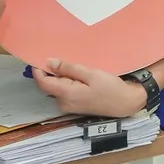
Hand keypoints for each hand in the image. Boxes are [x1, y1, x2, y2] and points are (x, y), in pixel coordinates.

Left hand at [33, 58, 148, 116]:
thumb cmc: (110, 87)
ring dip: (60, 77)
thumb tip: (48, 62)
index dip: (38, 70)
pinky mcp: (73, 106)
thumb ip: (68, 68)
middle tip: (63, 58)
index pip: (42, 82)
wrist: (125, 103)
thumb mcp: (90, 73)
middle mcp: (63, 103)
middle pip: (48, 85)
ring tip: (76, 67)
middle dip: (52, 72)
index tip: (39, 57)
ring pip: (56, 88)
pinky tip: (79, 77)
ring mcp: (68, 106)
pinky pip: (64, 92)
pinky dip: (66, 83)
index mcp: (65, 94)